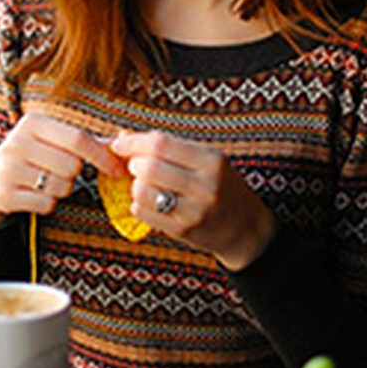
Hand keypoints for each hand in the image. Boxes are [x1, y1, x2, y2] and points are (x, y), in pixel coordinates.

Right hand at [0, 112, 124, 224]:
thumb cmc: (34, 156)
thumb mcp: (54, 141)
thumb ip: (87, 141)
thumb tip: (124, 141)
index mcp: (33, 123)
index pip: (78, 139)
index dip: (102, 156)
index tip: (117, 170)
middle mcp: (17, 142)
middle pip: (71, 165)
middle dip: (74, 174)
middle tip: (60, 171)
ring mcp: (7, 168)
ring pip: (59, 186)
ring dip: (61, 189)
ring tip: (45, 181)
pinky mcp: (3, 193)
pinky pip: (45, 204)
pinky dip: (47, 204)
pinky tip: (35, 194)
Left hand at [110, 130, 275, 270]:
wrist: (245, 228)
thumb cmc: (222, 186)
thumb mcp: (206, 159)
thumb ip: (169, 147)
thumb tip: (124, 136)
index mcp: (211, 161)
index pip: (161, 144)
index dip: (134, 141)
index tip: (120, 142)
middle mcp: (204, 185)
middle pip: (149, 167)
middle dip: (133, 163)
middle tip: (136, 164)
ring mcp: (193, 211)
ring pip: (142, 191)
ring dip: (135, 184)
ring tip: (146, 183)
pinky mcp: (182, 231)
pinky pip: (143, 212)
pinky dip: (139, 203)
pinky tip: (150, 200)